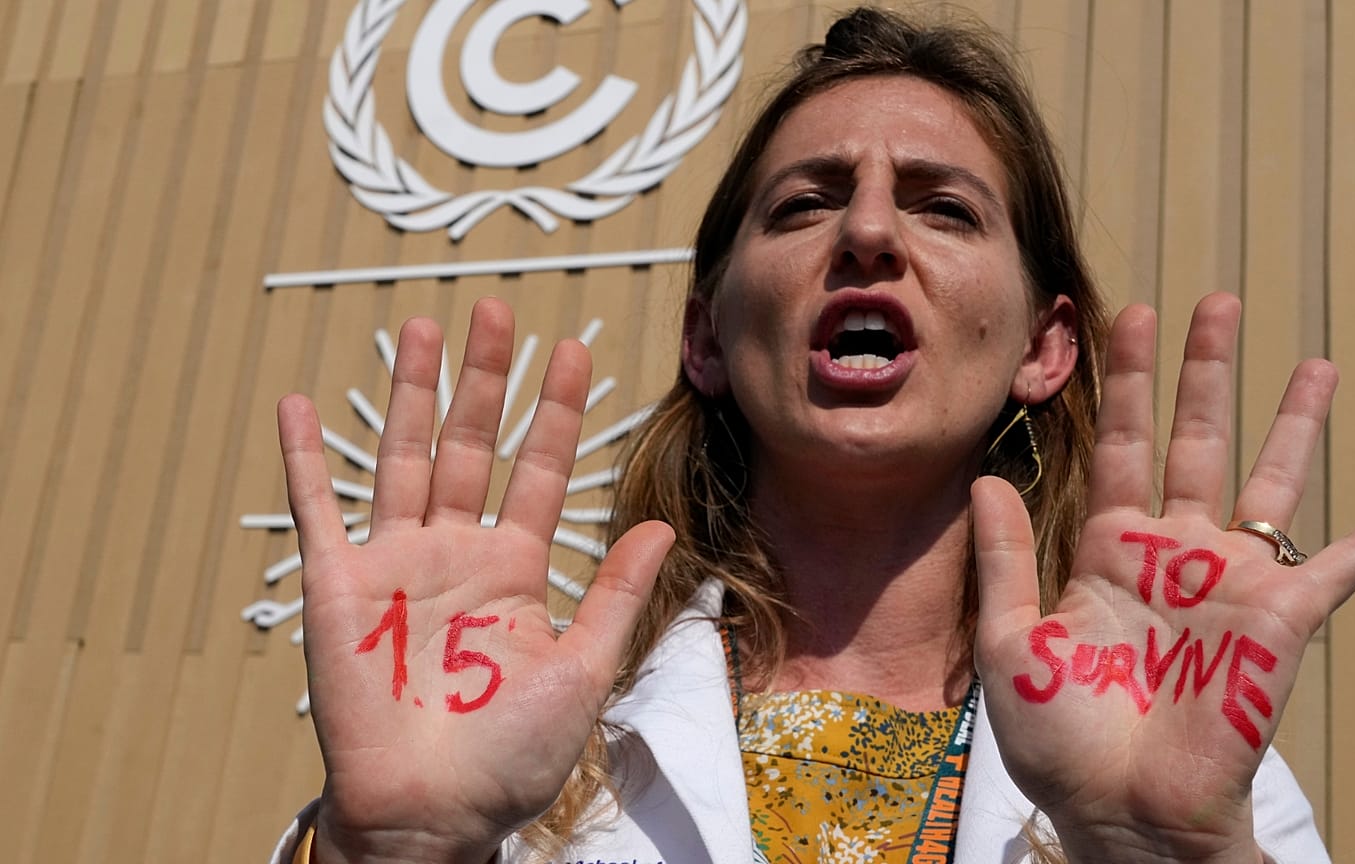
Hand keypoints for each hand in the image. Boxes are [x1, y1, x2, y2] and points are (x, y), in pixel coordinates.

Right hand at [278, 298, 673, 863]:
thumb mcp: (581, 668)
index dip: (557, 413)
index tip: (576, 351)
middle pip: (471, 446)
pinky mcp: (336, 585)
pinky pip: (317, 510)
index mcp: (515, 571)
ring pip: (403, 458)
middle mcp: (455, 554)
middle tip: (496, 311)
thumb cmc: (510, 755)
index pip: (541, 472)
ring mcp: (395, 564)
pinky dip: (305, 458)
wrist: (434, 812)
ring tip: (422, 327)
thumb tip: (663, 527)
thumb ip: (616, 594)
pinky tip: (298, 404)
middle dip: (484, 380)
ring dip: (410, 394)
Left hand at [972, 294, 1354, 862]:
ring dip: (1293, 423)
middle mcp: (1174, 553)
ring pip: (1272, 481)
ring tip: (1316, 361)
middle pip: (1194, 440)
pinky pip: (1348, 562)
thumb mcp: (1011, 643)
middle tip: (1216, 303)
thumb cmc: (1060, 741)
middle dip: (1204, 372)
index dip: (1124, 381)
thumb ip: (1006, 559)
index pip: (1120, 445)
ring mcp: (1231, 581)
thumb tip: (988, 477)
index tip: (1129, 315)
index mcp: (1107, 552)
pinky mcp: (1282, 618)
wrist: (1121, 811)